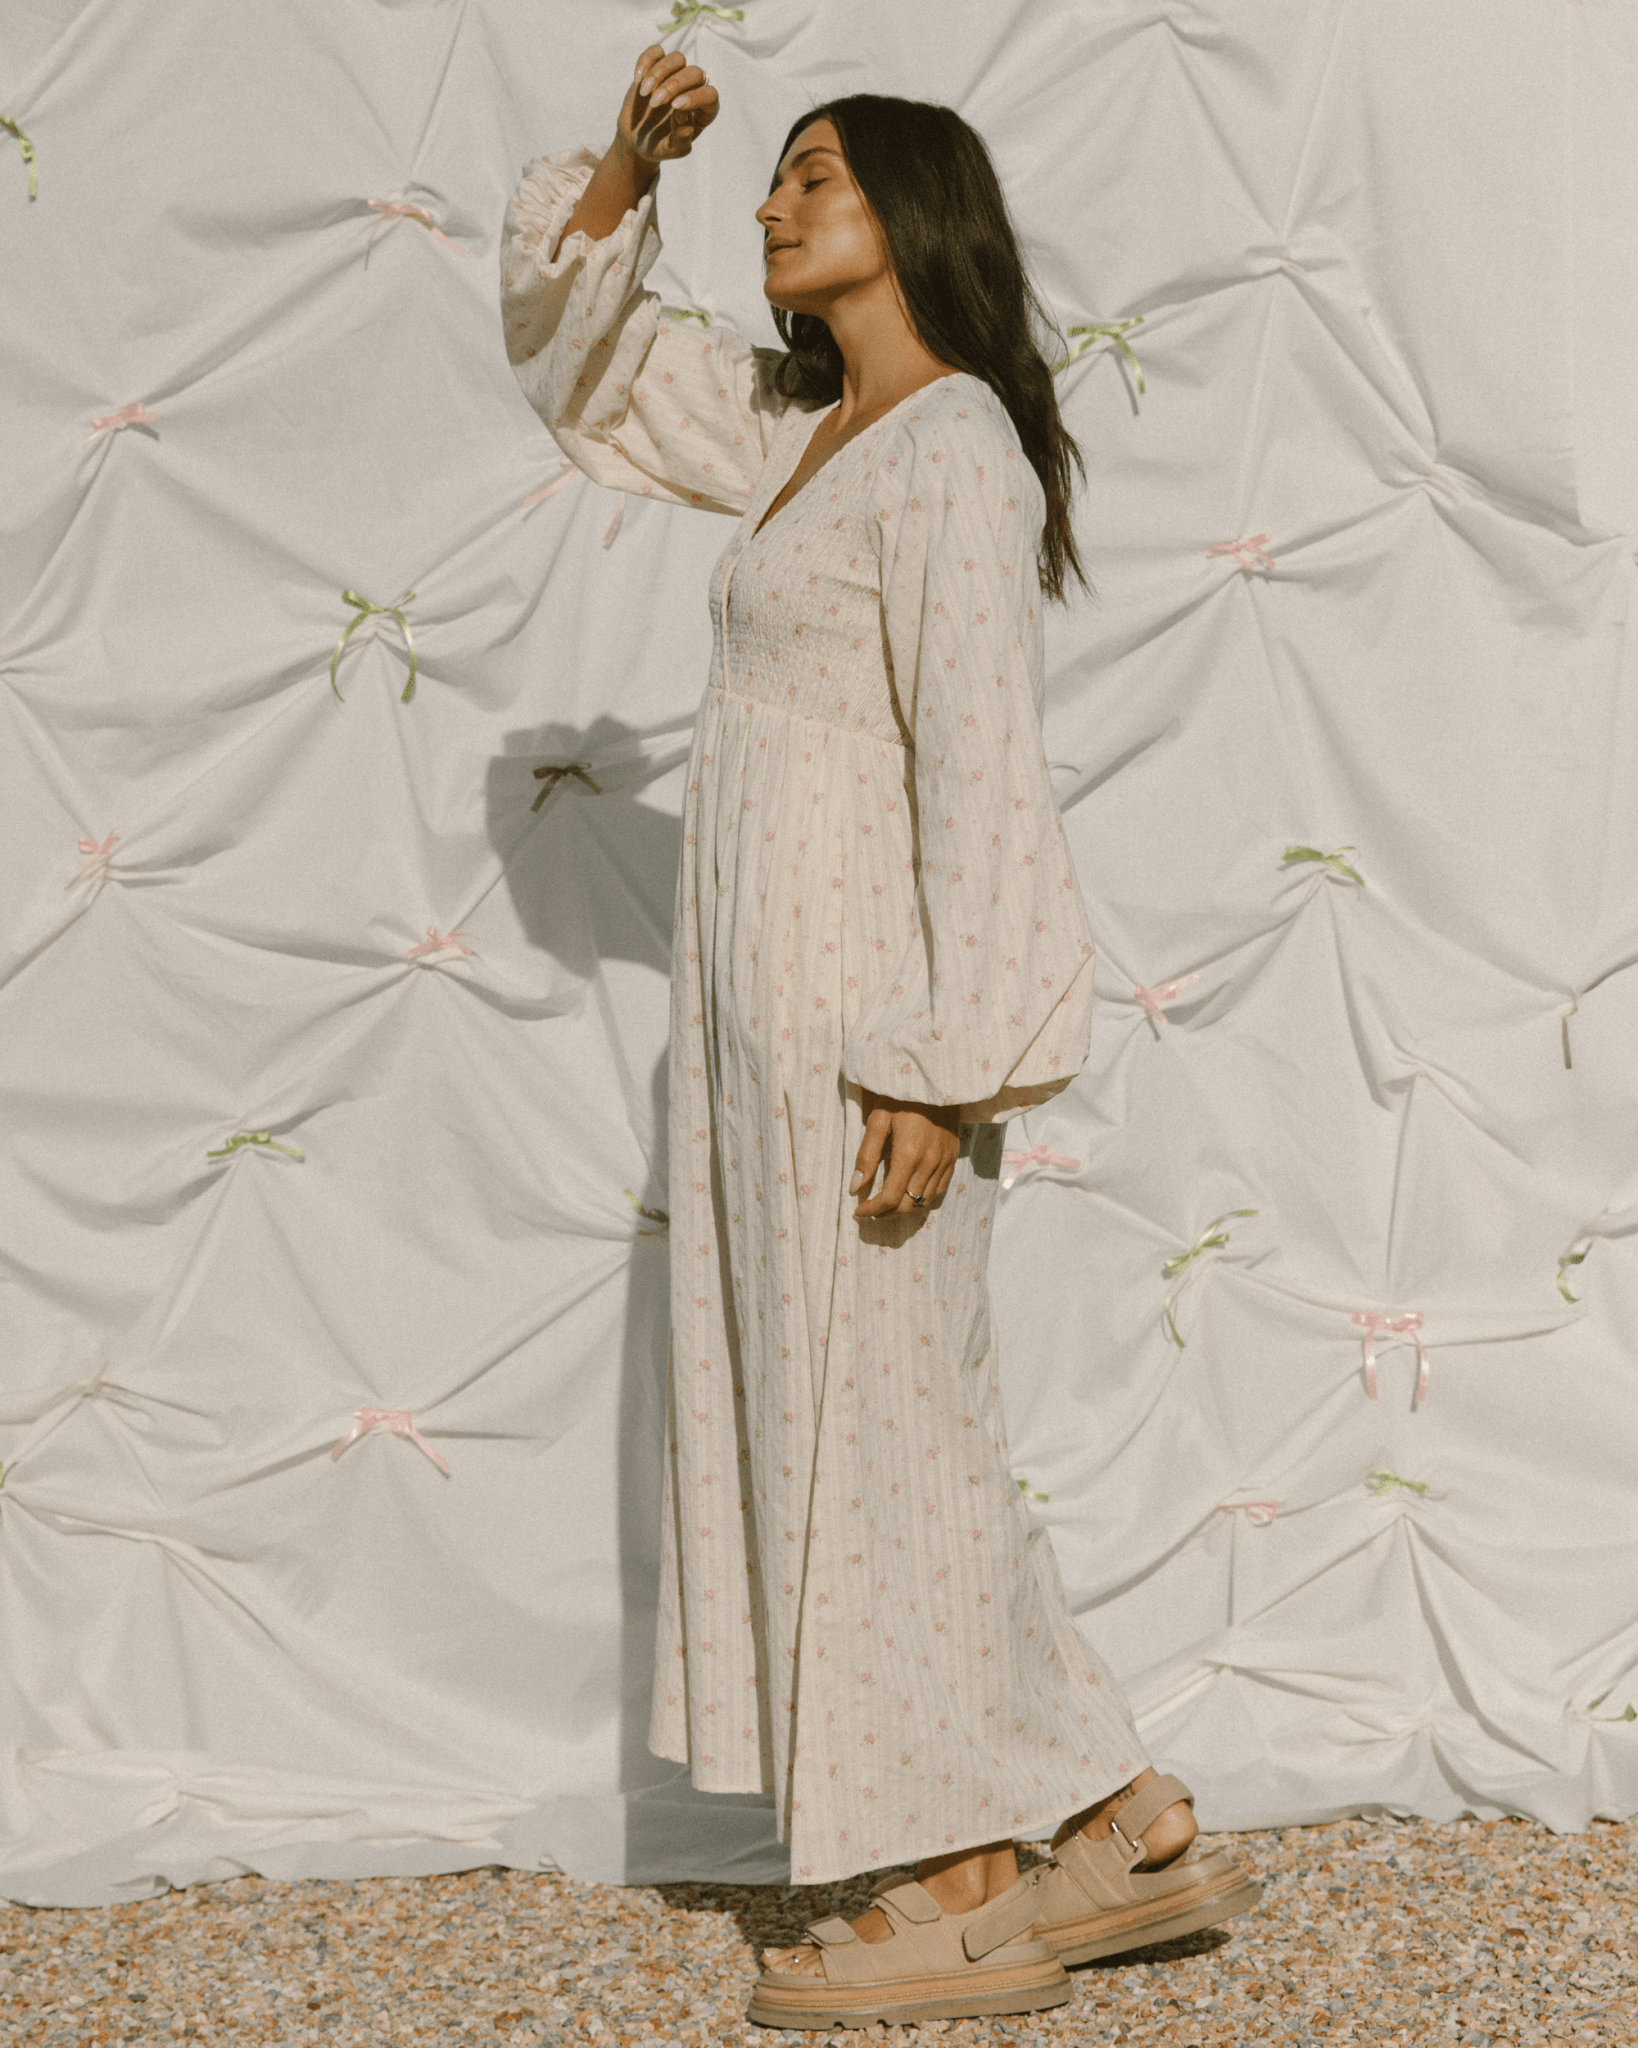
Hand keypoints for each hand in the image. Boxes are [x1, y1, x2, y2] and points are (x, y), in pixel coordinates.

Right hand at [618, 43, 720, 164]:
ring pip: (677, 58)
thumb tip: (685, 120)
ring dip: (659, 72)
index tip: (674, 107)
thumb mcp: (671, 151)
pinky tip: (637, 79)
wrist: (637, 139)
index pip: (710, 95)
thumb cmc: (659, 146)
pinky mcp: (657, 67)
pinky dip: (646, 60)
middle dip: (674, 85)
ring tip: (644, 92)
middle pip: (694, 73)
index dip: (695, 97)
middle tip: (655, 103)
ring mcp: (676, 75)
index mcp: (704, 111)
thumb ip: (681, 141)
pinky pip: (657, 51)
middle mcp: (694, 89)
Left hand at [851, 1091, 961, 1218]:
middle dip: (886, 1213)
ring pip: (925, 1201)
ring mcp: (945, 1161)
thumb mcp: (878, 1120)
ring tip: (887, 1203)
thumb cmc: (902, 1096)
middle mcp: (930, 1162)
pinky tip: (909, 1189)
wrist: (935, 1079)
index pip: (891, 1198)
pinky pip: (939, 1189)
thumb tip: (855, 1188)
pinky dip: (922, 1196)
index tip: (857, 1211)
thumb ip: (867, 1155)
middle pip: (908, 1205)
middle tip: (869, 1209)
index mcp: (908, 1153)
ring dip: (904, 1207)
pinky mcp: (953, 1157)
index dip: (872, 1210)